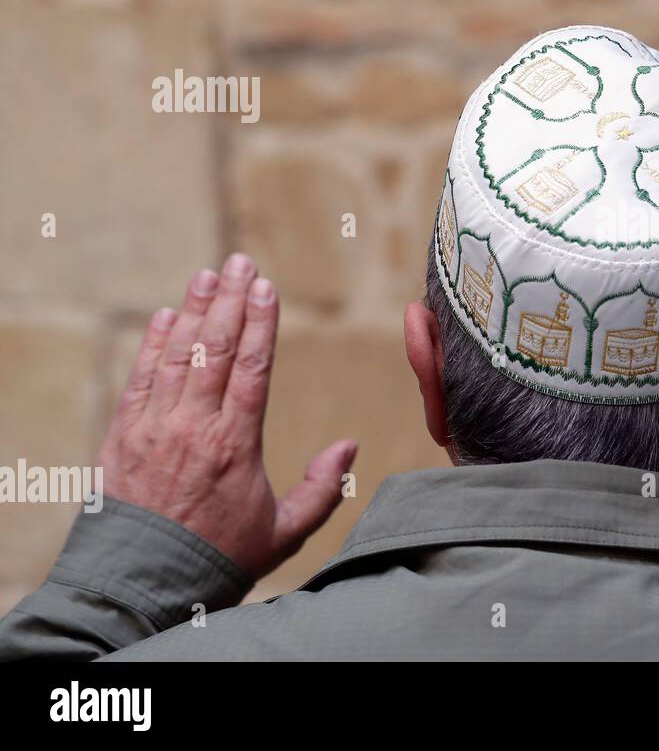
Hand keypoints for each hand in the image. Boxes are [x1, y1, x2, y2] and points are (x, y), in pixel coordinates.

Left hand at [98, 253, 357, 580]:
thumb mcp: (285, 532)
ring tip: (208, 274)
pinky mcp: (123, 436)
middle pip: (215, 347)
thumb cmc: (221, 558)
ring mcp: (154, 428)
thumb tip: (349, 446)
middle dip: (230, 299)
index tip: (266, 286)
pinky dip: (154, 345)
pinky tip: (166, 317)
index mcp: (236, 443)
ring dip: (194, 310)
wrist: (145, 583)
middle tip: (240, 261)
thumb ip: (322, 488)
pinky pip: (141, 379)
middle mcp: (194, 426)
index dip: (260, 322)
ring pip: (178, 354)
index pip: (252, 366)